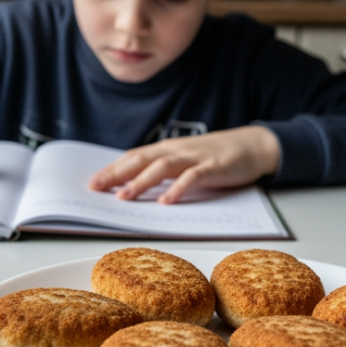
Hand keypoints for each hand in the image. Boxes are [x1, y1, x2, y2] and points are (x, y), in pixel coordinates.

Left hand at [88, 126, 279, 203]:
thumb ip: (165, 170)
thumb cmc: (216, 156)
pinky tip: (166, 201)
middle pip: (141, 160)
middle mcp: (177, 150)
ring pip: (162, 167)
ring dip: (141, 181)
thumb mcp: (187, 160)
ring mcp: (195, 158)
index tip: (92, 182)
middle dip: (117, 174)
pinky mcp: (213, 168)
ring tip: (124, 196)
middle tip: (96, 188)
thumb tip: (137, 186)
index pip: (134, 157)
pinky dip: (178, 189)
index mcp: (168, 149)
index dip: (112, 169)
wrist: (253, 145)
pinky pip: (193, 178)